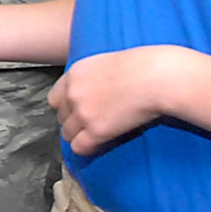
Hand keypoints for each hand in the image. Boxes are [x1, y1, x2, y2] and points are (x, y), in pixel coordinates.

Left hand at [51, 46, 183, 154]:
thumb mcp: (106, 62)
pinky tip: (99, 144)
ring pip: (68, 134)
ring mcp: (83, 113)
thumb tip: (92, 89)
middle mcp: (73, 93)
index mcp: (75, 74)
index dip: (66, 107)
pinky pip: (79, 147)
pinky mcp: (96, 131)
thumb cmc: (141, 66)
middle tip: (90, 124)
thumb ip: (91, 77)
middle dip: (73, 122)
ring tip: (96, 135)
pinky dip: (87, 148)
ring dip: (80, 136)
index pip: (54, 98)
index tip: (78, 111)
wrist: (155, 77)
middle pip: (61, 117)